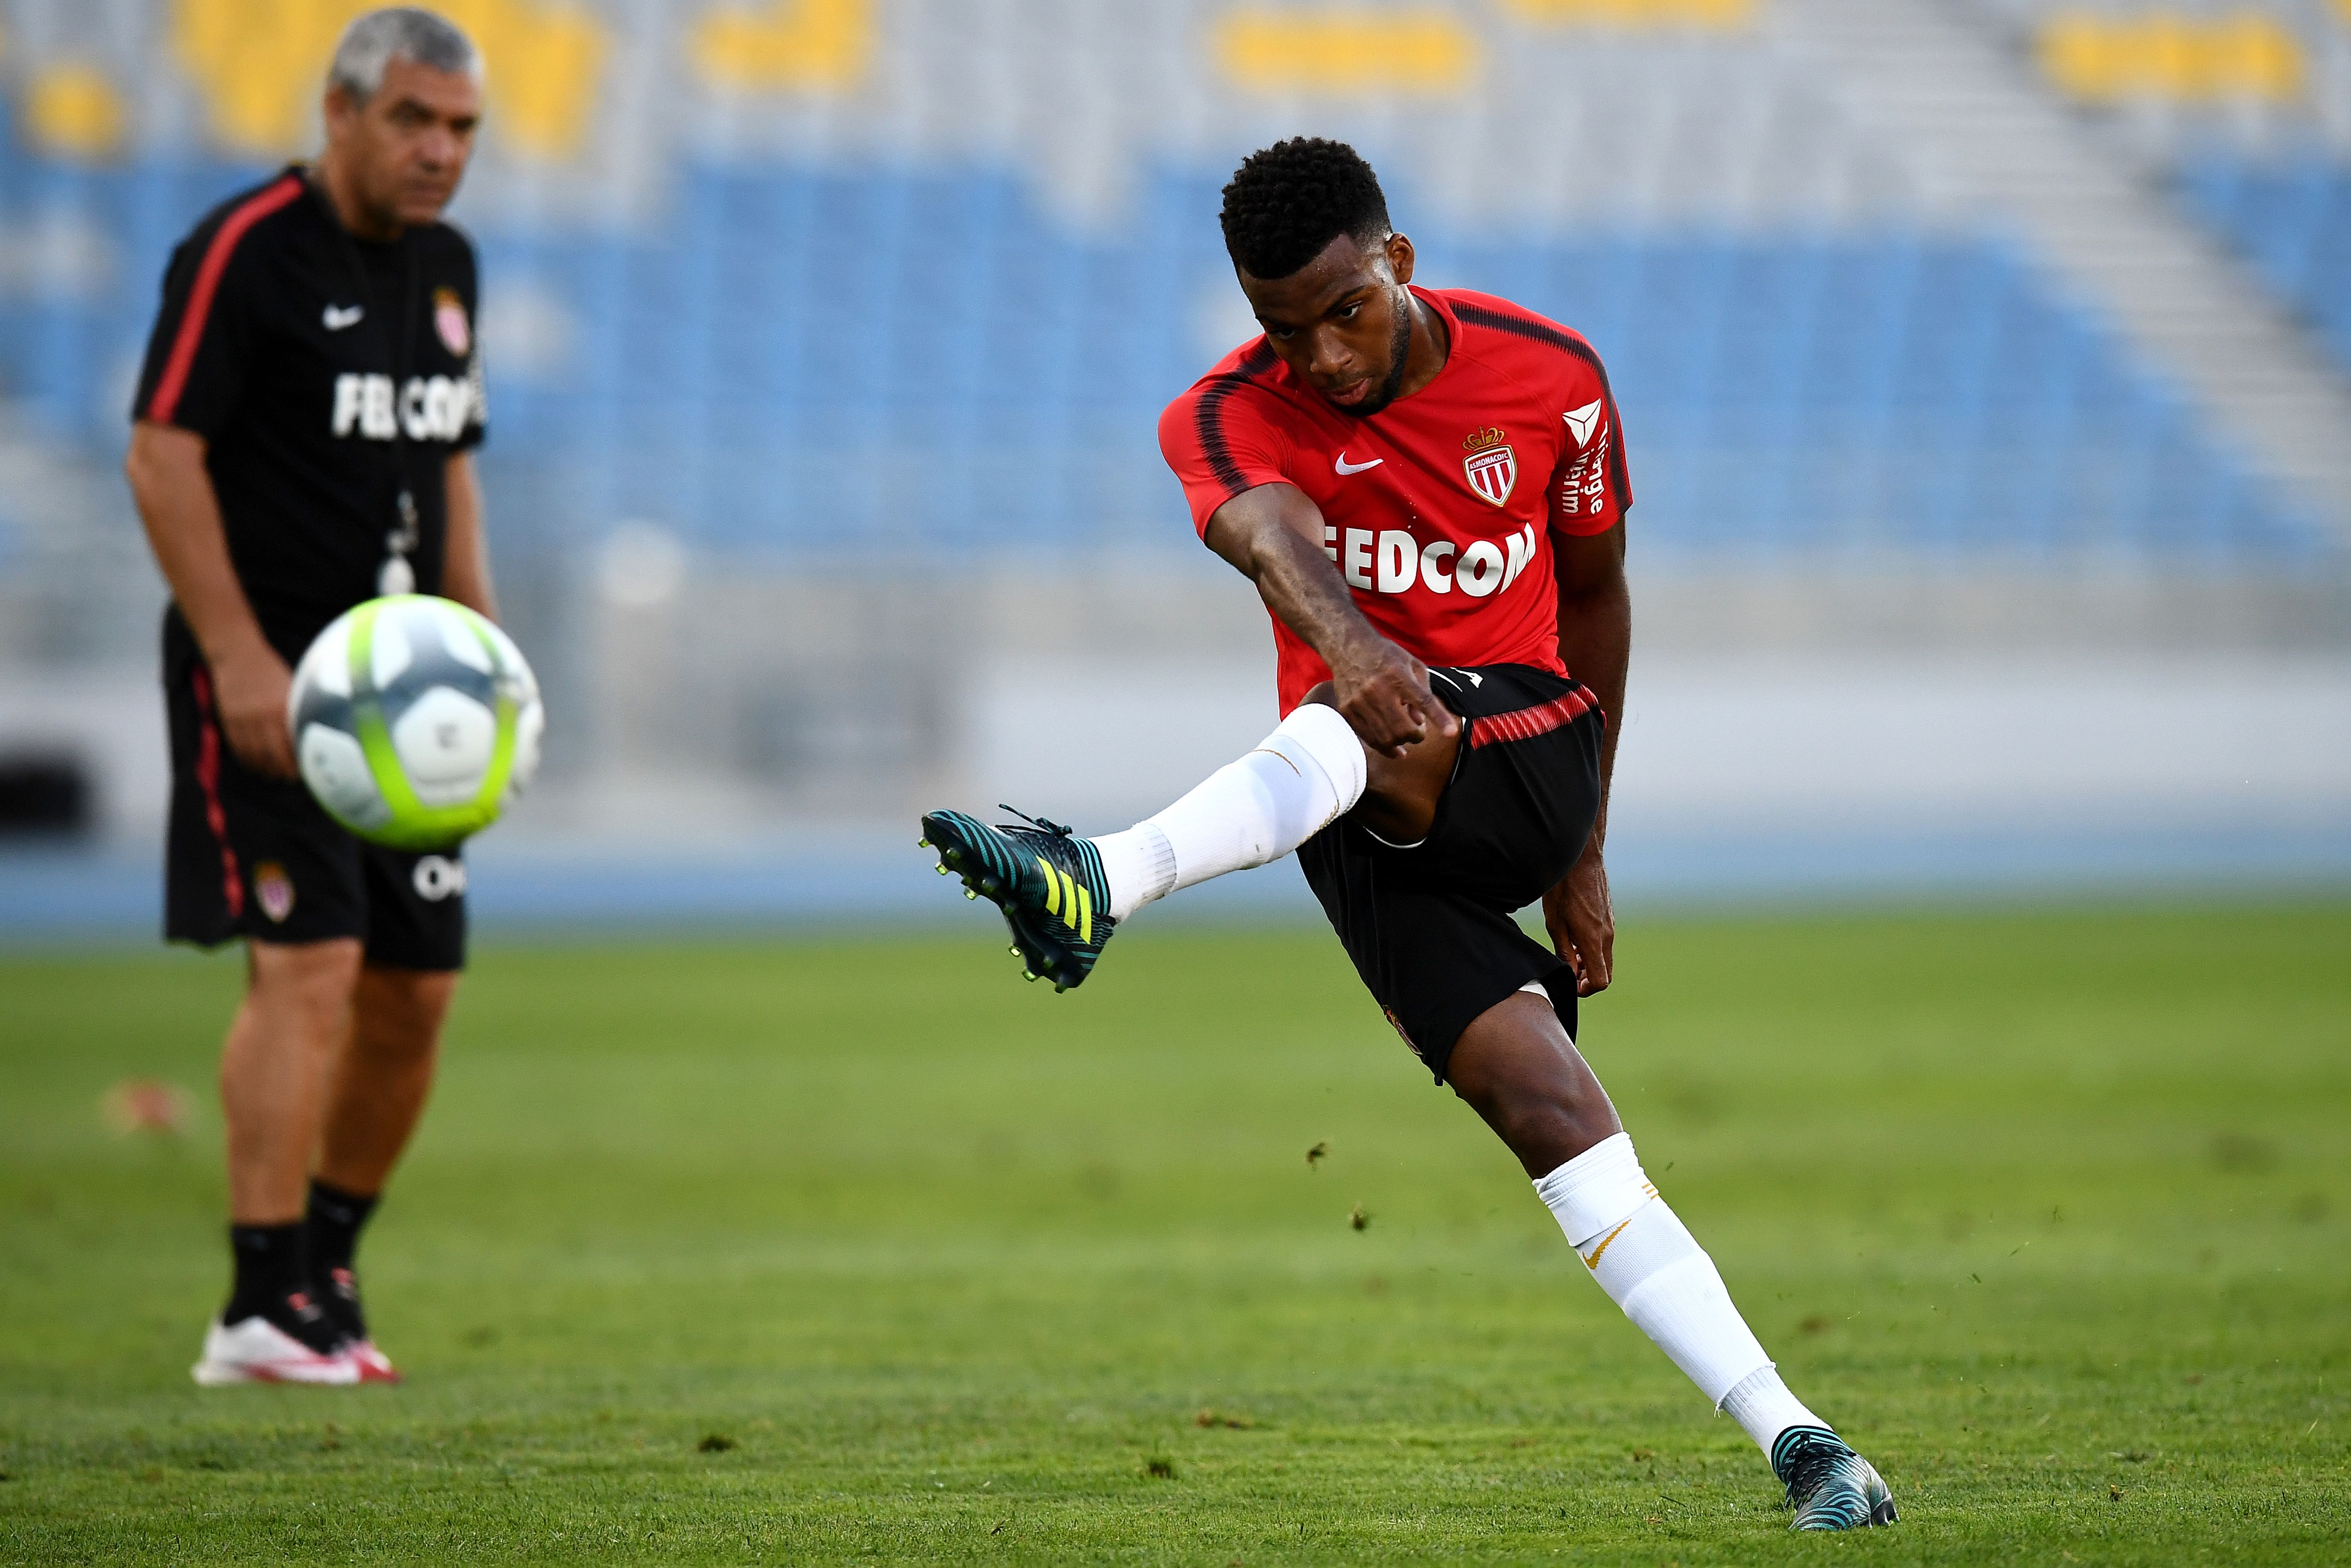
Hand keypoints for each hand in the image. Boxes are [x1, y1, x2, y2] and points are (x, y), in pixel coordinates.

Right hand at [209, 643, 296, 778]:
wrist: (237, 655)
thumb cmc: (270, 670)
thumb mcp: (291, 687)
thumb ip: (298, 709)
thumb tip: (311, 733)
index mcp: (283, 707)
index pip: (293, 744)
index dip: (300, 761)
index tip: (308, 769)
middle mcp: (262, 716)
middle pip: (274, 755)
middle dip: (284, 771)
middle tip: (292, 777)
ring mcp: (242, 719)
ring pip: (255, 755)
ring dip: (266, 769)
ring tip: (276, 775)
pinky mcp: (228, 720)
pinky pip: (238, 748)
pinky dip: (248, 760)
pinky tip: (256, 765)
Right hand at [1330, 639, 1459, 757]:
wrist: (1348, 648)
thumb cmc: (1386, 656)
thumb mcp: (1412, 665)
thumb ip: (1422, 691)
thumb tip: (1420, 722)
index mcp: (1398, 674)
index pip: (1423, 700)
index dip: (1439, 718)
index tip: (1451, 733)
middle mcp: (1378, 688)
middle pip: (1402, 727)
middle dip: (1416, 737)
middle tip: (1418, 735)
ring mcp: (1360, 701)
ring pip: (1385, 737)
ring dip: (1400, 745)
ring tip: (1405, 741)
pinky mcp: (1347, 710)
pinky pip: (1367, 737)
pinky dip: (1382, 747)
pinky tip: (1391, 748)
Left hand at [1543, 848, 1613, 995]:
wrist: (1581, 859)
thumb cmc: (1563, 889)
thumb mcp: (1556, 924)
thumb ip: (1565, 952)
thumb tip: (1571, 974)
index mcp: (1594, 941)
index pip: (1601, 981)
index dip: (1586, 989)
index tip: (1572, 985)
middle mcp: (1608, 936)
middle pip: (1606, 972)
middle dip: (1589, 978)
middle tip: (1570, 972)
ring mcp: (1611, 925)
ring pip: (1606, 956)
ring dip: (1590, 962)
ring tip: (1570, 953)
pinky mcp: (1609, 917)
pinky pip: (1605, 941)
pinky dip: (1593, 948)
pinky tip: (1576, 936)